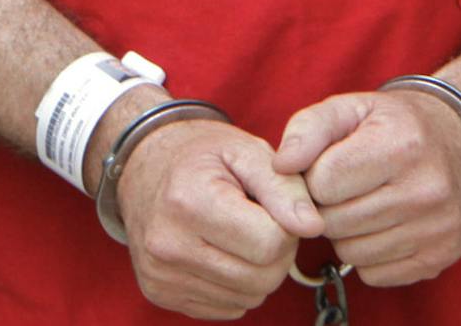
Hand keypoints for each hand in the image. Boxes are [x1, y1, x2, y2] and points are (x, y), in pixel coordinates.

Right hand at [116, 117, 319, 319]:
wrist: (146, 168)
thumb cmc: (203, 156)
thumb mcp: (247, 152)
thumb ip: (285, 187)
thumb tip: (313, 226)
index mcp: (189, 202)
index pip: (269, 244)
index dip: (287, 226)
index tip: (275, 206)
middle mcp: (168, 245)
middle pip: (262, 277)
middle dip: (277, 252)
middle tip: (263, 220)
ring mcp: (161, 276)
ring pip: (248, 297)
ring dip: (259, 270)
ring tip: (242, 234)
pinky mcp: (160, 296)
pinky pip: (227, 308)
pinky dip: (237, 285)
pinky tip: (223, 252)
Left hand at [275, 89, 460, 286]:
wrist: (458, 141)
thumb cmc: (393, 124)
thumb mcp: (351, 108)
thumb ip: (307, 129)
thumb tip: (281, 166)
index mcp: (402, 145)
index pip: (324, 183)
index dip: (315, 175)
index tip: (329, 164)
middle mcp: (426, 189)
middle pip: (335, 222)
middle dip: (328, 206)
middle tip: (346, 186)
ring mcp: (438, 227)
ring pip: (351, 253)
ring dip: (346, 232)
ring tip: (365, 202)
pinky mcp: (440, 256)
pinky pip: (373, 273)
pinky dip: (369, 254)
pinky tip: (384, 224)